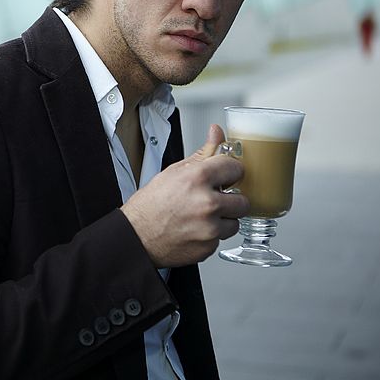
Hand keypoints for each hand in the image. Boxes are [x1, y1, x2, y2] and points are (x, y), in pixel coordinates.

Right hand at [120, 124, 248, 266]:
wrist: (136, 236)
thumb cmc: (151, 204)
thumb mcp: (174, 172)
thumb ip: (203, 153)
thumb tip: (217, 133)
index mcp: (198, 179)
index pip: (236, 168)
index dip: (228, 172)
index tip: (224, 176)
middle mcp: (207, 204)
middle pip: (242, 200)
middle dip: (229, 200)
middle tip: (212, 200)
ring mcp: (210, 228)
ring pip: (235, 222)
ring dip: (223, 220)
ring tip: (201, 216)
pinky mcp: (209, 247)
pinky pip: (221, 239)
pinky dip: (211, 235)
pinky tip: (194, 229)